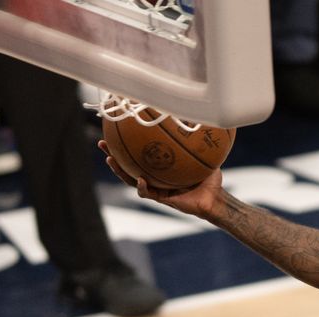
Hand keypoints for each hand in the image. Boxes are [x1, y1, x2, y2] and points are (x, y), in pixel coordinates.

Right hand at [97, 140, 224, 217]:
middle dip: (114, 154)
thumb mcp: (203, 154)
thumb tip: (198, 115)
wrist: (215, 199)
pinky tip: (140, 179)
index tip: (117, 130)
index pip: (140, 153)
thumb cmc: (210, 178)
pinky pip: (147, 193)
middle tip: (103, 143)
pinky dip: (142, 186)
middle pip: (128, 164)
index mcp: (161, 166)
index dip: (128, 144)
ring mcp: (156, 188)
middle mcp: (155, 176)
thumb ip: (196, 139)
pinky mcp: (161, 199)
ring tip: (110, 160)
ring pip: (131, 179)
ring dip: (119, 171)